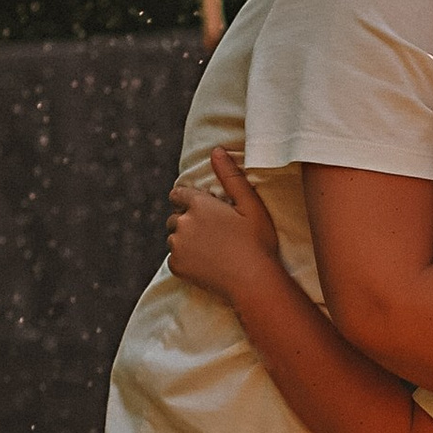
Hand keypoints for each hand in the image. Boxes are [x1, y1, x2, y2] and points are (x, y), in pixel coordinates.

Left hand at [167, 149, 281, 302]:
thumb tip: (216, 150)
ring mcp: (177, 245)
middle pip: (175, 218)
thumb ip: (231, 176)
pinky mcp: (176, 266)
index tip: (199, 210)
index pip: (177, 194)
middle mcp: (183, 222)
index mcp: (199, 204)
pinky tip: (206, 264)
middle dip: (188, 222)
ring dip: (185, 241)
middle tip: (212, 235)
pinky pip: (174, 259)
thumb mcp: (251, 205)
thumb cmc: (257, 242)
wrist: (254, 281)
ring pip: (174, 238)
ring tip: (210, 250)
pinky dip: (185, 260)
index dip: (186, 200)